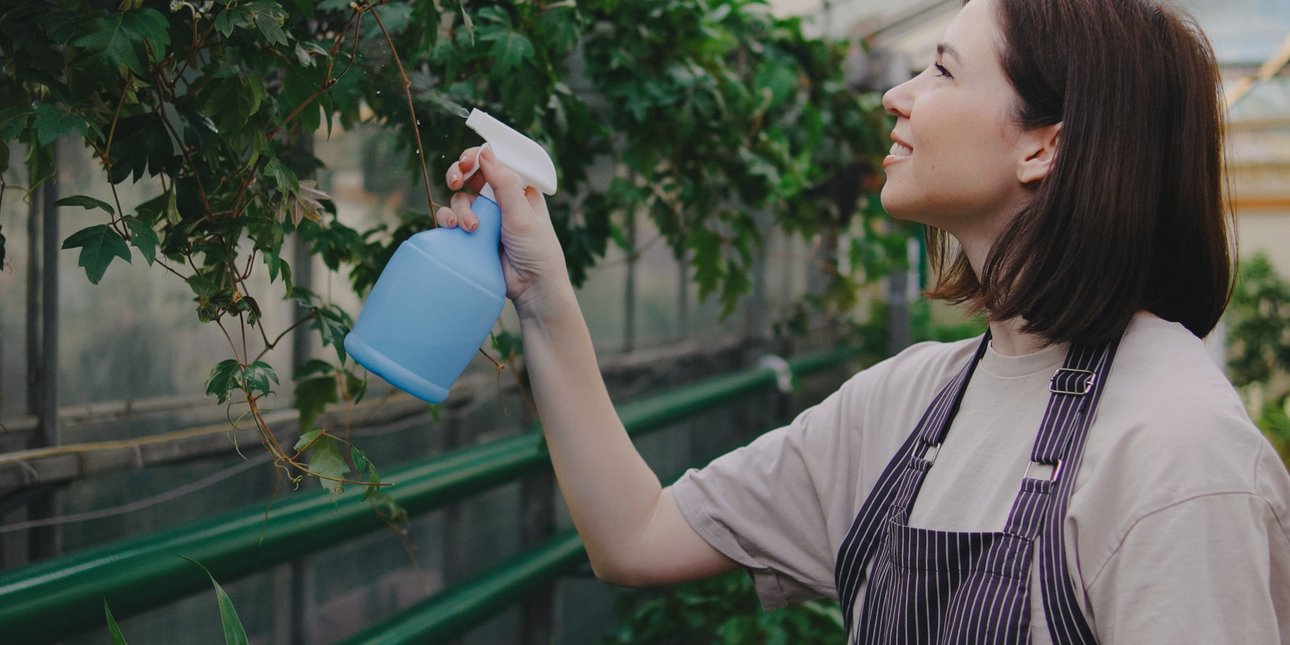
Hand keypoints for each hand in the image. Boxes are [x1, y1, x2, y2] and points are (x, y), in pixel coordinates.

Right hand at [439, 146, 573, 318]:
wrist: (532, 287)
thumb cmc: (537, 249)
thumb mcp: (522, 213)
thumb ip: (504, 182)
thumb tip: (486, 151)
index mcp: (518, 187)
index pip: (494, 161)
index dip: (477, 157)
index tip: (467, 162)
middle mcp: (500, 198)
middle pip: (471, 175)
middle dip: (459, 174)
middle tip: (456, 181)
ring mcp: (485, 216)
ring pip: (459, 198)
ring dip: (459, 207)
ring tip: (471, 226)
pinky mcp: (472, 235)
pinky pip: (451, 219)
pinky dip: (448, 219)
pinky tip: (453, 228)